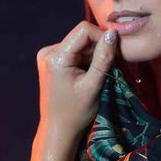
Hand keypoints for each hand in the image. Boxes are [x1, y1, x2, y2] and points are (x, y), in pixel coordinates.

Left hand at [36, 20, 117, 138]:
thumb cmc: (76, 112)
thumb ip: (104, 58)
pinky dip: (85, 60)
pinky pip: (74, 51)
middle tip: (107, 69)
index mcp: (55, 57)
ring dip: (92, 56)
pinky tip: (87, 76)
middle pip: (82, 37)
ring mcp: (47, 56)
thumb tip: (113, 33)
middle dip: (98, 50)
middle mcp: (48, 52)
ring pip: (80, 44)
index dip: (102, 38)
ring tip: (95, 76)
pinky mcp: (51, 60)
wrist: (58, 129)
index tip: (113, 55)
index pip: (84, 30)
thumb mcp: (93, 85)